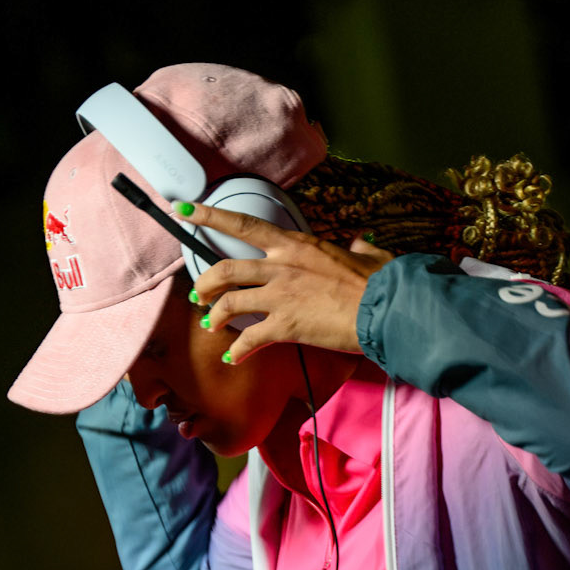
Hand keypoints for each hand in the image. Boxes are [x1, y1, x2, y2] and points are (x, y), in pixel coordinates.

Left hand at [182, 201, 394, 364]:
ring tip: (212, 326)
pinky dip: (237, 351)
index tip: (185, 210)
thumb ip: (356, 248)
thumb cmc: (379, 282)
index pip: (243, 225)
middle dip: (205, 283)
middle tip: (199, 294)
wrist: (385, 308)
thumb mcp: (366, 256)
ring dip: (215, 316)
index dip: (209, 217)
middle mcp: (281, 265)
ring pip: (229, 303)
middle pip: (225, 269)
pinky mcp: (285, 325)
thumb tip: (359, 244)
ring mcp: (280, 295)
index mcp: (295, 244)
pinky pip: (249, 339)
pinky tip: (233, 358)